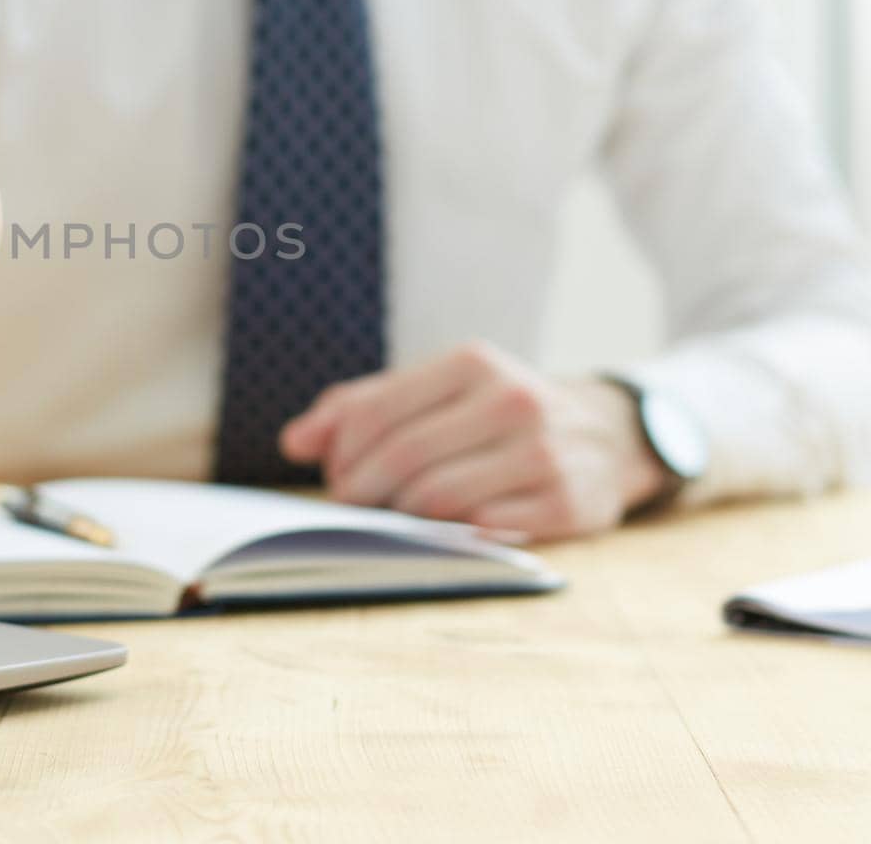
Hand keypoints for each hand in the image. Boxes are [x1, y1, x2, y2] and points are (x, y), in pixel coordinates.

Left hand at [278, 343, 669, 539]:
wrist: (606, 433)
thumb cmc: (492, 413)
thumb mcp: (434, 391)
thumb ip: (360, 408)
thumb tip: (293, 442)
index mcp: (471, 364)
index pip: (378, 413)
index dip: (341, 452)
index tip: (334, 475)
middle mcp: (513, 401)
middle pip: (403, 459)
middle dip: (363, 490)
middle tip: (353, 505)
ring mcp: (545, 453)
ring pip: (439, 499)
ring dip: (402, 517)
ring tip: (397, 516)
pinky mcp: (569, 504)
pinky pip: (485, 530)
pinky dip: (453, 536)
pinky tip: (448, 528)